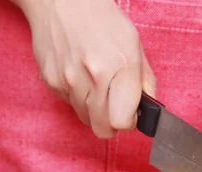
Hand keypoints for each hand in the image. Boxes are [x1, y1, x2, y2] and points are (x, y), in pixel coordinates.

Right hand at [18, 0, 156, 138]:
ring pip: (86, 119)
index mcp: (120, 67)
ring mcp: (69, 80)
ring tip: (96, 84)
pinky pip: (69, 104)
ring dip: (94, 109)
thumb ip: (145, 81)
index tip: (130, 114)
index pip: (122, 121)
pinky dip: (77, 97)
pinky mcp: (51, 81)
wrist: (62, 2)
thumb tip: (149, 110)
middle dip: (111, 122)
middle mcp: (93, 76)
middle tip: (115, 106)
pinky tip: (80, 75)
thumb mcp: (135, 46)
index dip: (128, 122)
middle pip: (102, 129)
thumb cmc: (103, 21)